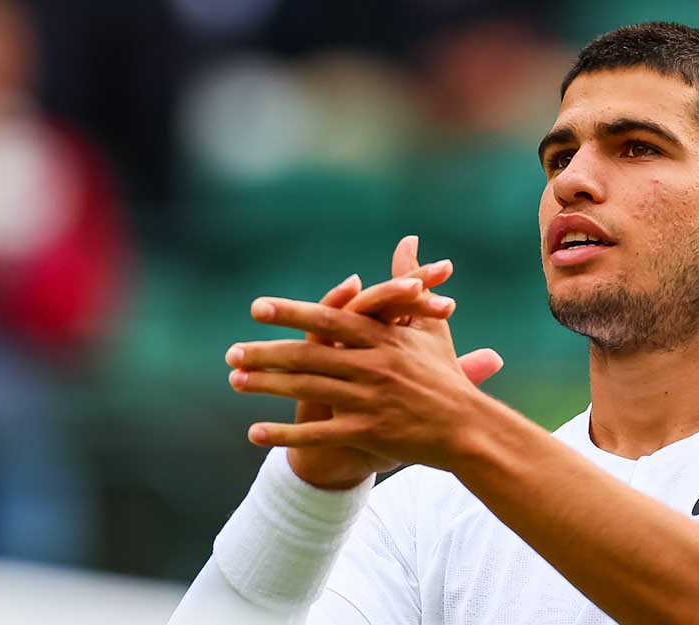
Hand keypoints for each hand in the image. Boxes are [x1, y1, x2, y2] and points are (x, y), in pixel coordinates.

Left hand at [228, 236, 502, 487]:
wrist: (467, 428)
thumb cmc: (445, 374)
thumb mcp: (431, 323)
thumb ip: (410, 280)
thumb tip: (408, 239)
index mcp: (384, 339)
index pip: (330, 320)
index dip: (291, 313)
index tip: (257, 308)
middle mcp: (373, 366)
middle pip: (308, 356)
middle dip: (265, 353)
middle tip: (231, 351)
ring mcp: (369, 401)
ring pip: (307, 390)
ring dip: (266, 387)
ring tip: (235, 380)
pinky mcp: (367, 432)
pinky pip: (318, 434)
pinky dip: (284, 434)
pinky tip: (253, 433)